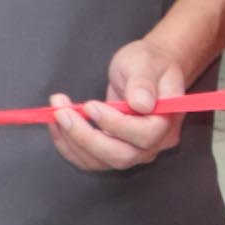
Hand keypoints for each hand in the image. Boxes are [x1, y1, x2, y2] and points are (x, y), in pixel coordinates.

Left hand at [44, 32, 203, 175]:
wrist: (148, 69)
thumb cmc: (150, 63)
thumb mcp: (146, 64)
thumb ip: (144, 83)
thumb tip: (141, 104)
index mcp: (167, 122)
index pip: (145, 135)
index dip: (115, 124)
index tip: (90, 105)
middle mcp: (153, 144)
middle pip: (121, 156)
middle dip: (86, 137)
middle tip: (62, 112)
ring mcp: (133, 151)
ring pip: (101, 161)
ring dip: (72, 140)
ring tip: (56, 111)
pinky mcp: (114, 151)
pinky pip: (89, 160)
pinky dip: (69, 146)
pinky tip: (57, 125)